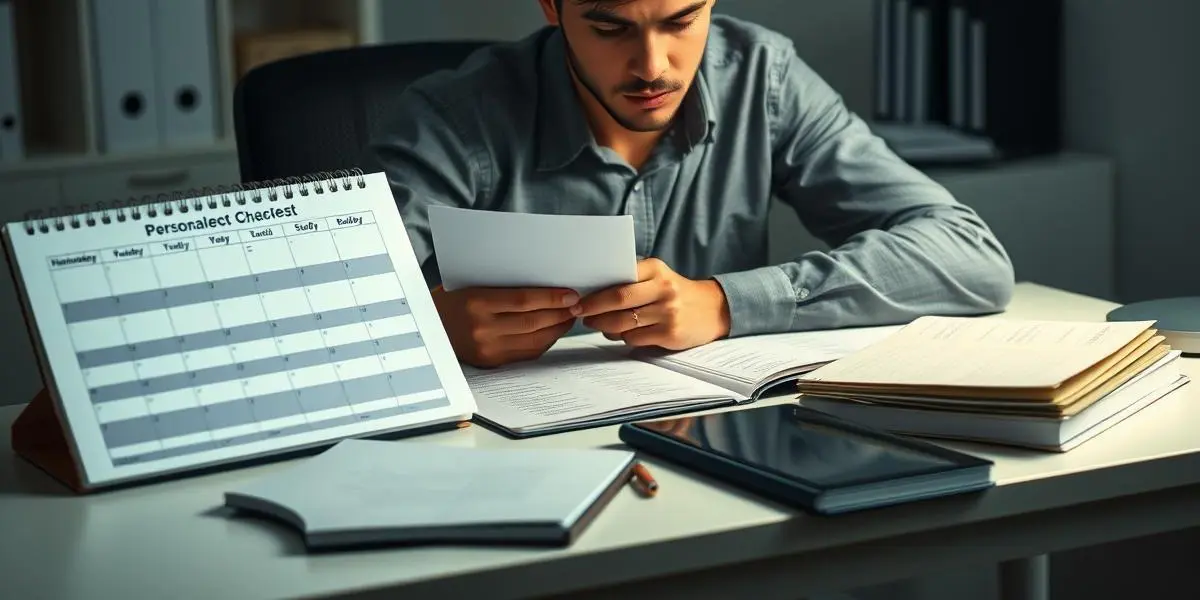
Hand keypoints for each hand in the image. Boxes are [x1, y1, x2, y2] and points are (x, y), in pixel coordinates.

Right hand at [431, 285, 581, 367]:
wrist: (429, 325)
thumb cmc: (453, 299)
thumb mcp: (473, 285)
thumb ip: (504, 287)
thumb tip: (545, 286)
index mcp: (476, 302)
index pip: (523, 300)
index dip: (551, 298)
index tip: (570, 294)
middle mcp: (482, 328)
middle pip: (533, 322)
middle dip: (560, 313)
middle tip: (576, 305)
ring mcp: (487, 348)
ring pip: (534, 340)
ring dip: (557, 329)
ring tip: (569, 317)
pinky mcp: (491, 361)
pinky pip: (526, 353)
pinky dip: (544, 341)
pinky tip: (553, 331)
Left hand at [576, 258, 730, 350]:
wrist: (713, 309)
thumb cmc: (675, 293)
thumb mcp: (658, 277)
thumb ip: (631, 280)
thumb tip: (593, 292)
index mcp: (655, 269)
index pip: (618, 278)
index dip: (595, 291)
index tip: (578, 298)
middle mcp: (663, 288)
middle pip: (618, 300)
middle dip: (593, 309)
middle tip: (579, 313)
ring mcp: (668, 312)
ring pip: (624, 322)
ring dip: (603, 326)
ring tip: (595, 324)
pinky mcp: (670, 333)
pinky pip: (635, 338)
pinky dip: (622, 337)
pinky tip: (619, 333)